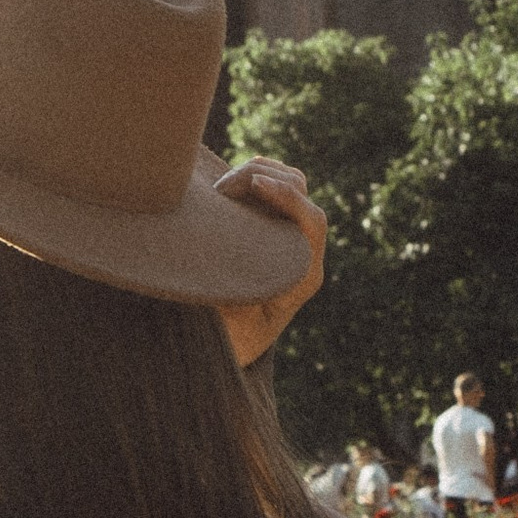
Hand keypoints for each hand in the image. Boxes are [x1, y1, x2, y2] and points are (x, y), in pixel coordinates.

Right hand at [213, 159, 326, 372]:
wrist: (233, 344)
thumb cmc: (228, 337)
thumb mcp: (226, 323)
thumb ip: (226, 291)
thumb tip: (205, 254)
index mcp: (304, 275)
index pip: (312, 222)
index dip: (286, 197)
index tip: (254, 185)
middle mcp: (304, 250)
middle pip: (300, 191)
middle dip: (260, 178)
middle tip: (220, 192)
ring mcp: (291, 234)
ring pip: (289, 181)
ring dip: (256, 174)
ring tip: (220, 190)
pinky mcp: (274, 223)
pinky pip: (272, 185)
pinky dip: (252, 177)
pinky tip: (227, 185)